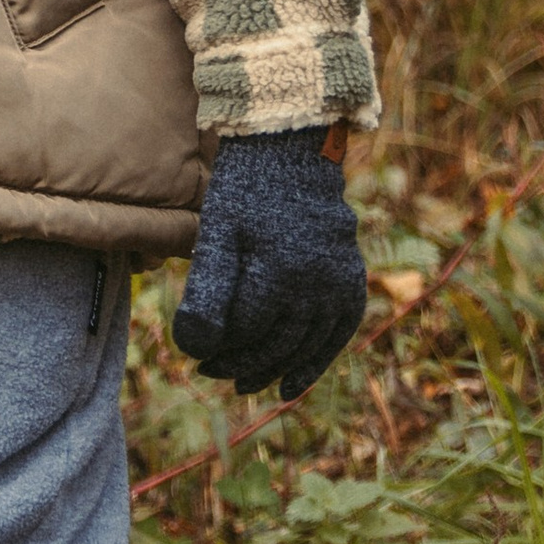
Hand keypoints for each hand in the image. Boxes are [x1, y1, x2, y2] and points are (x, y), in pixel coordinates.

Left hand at [173, 126, 367, 401]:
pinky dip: (313, 363)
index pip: (248, 332)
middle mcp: (317, 284)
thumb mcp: (217, 233)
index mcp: (281, 270)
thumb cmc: (245, 192)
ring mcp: (340, 285)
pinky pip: (335, 336)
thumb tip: (193, 347)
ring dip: (272, 370)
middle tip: (209, 371)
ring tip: (241, 384)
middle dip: (240, 364)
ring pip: (305, 347)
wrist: (291, 156)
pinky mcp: (351, 284)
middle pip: (276, 344)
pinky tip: (287, 387)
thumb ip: (208, 290)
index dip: (219, 349)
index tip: (195, 357)